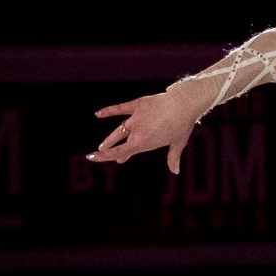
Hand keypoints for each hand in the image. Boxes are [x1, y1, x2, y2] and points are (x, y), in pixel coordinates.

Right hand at [89, 88, 204, 174]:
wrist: (183, 104)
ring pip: (120, 129)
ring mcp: (136, 117)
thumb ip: (173, 158)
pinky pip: (120, 108)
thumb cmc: (183, 125)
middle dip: (111, 149)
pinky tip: (98, 114)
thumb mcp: (178, 143)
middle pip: (120, 142)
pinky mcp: (138, 105)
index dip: (105, 156)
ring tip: (103, 145)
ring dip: (111, 137)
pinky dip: (109, 111)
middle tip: (102, 152)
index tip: (92, 157)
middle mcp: (137, 131)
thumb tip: (175, 172)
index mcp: (144, 143)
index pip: (120, 152)